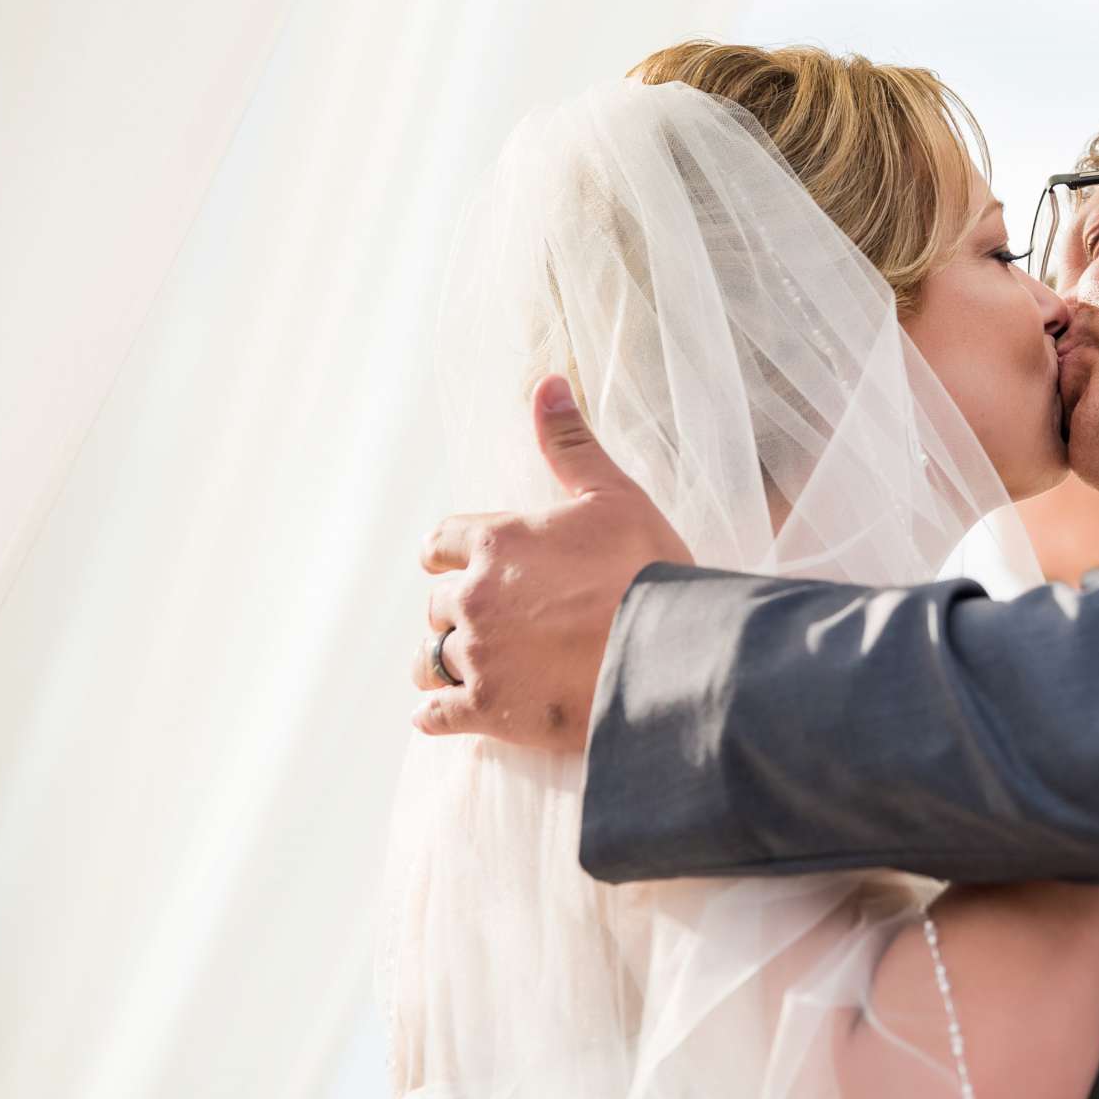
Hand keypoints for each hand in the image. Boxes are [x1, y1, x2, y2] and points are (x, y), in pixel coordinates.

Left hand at [410, 375, 690, 749]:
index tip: (461, 563)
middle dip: (457, 611)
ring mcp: (477, 657)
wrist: (670, 654)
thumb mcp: (614, 495)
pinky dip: (436, 715)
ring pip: (428, 659)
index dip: (450, 553)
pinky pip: (436, 715)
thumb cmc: (648, 568)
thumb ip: (570, 444)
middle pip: (435, 604)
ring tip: (467, 669)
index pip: (438, 542)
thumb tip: (546, 382)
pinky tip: (444, 715)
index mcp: (494, 541)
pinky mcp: (488, 710)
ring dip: (442, 661)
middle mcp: (472, 597)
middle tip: (490, 621)